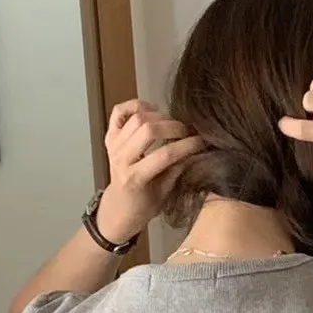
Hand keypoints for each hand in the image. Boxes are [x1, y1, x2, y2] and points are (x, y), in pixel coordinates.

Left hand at [97, 101, 203, 243]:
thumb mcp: (164, 193)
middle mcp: (121, 158)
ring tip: (172, 124)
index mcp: (135, 178)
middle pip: (148, 129)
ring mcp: (113, 145)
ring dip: (159, 116)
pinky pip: (119, 111)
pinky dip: (135, 106)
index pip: (164, 155)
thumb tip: (195, 150)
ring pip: (136, 117)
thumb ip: (177, 170)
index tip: (202, 141)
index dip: (186, 145)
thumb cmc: (144, 205)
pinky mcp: (110, 136)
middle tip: (188, 131)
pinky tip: (150, 112)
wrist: (118, 207)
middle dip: (174, 127)